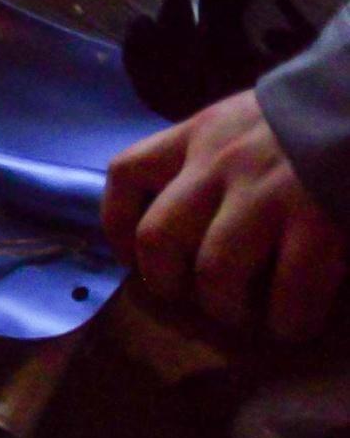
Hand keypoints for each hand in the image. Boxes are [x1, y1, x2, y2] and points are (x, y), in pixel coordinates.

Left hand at [102, 89, 346, 339]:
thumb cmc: (319, 113)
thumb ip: (214, 159)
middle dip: (167, 282)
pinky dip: (288, 318)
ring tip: (247, 318)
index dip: (117, 224)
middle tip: (193, 298)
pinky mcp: (321, 221)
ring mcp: (269, 192)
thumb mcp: (248, 120)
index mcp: (199, 134)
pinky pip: (289, 290)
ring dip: (227, 308)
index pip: (126, 172)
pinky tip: (295, 323)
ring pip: (215, 271)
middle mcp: (221, 162)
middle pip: (158, 238)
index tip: (133, 255)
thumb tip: (189, 227)